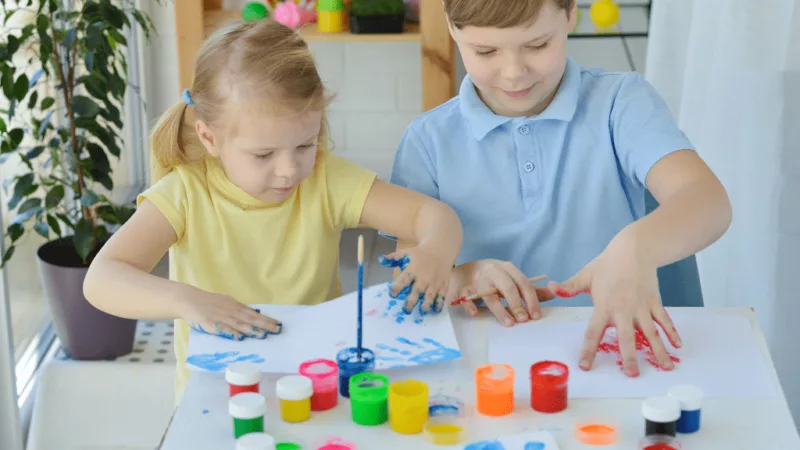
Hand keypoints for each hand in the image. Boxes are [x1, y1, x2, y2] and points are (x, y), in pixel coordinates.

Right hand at [178, 287, 281, 340]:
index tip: (278, 323)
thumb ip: (238, 309)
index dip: (266, 319)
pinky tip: (240, 338)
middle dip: (265, 324)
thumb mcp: (226, 303)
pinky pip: (223, 329)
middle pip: (250, 318)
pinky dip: (232, 333)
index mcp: (235, 306)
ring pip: (239, 324)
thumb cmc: (208, 303)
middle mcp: (231, 311)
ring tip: (264, 335)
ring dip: (252, 330)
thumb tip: (254, 314)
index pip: (253, 313)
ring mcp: (221, 317)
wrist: (188, 300)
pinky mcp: (211, 324)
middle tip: (277, 330)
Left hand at [379, 244, 452, 313]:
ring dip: (426, 305)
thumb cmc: (420, 254)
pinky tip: (434, 311)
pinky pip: (441, 297)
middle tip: (406, 310)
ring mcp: (434, 283)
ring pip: (430, 296)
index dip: (397, 288)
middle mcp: (423, 278)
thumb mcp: (405, 253)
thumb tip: (380, 259)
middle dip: (411, 302)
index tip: (392, 294)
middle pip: (417, 291)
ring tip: (421, 312)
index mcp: (412, 270)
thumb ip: (392, 258)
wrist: (440, 250)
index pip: (403, 280)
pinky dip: (439, 305)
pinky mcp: (443, 286)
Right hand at [449, 259, 554, 325]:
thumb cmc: (493, 278)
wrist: (465, 270)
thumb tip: (553, 294)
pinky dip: (469, 305)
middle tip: (524, 320)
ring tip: (508, 323)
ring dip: (499, 309)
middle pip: (507, 287)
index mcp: (507, 268)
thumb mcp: (511, 279)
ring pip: (488, 294)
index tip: (535, 316)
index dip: (531, 299)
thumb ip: (530, 289)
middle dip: (516, 304)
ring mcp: (476, 278)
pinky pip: (466, 297)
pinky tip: (475, 313)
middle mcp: (492, 271)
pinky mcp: (462, 287)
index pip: (523, 283)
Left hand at [548, 231, 682, 376]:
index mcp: (604, 306)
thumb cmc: (607, 264)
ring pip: (651, 332)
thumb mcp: (585, 275)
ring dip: (659, 350)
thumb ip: (569, 286)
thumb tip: (551, 287)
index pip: (593, 332)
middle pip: (626, 337)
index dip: (589, 350)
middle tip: (632, 375)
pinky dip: (672, 332)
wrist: (633, 249)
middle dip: (630, 357)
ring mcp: (641, 307)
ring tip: (666, 367)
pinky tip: (678, 346)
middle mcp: (623, 310)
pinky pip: (664, 319)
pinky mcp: (654, 301)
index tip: (586, 366)